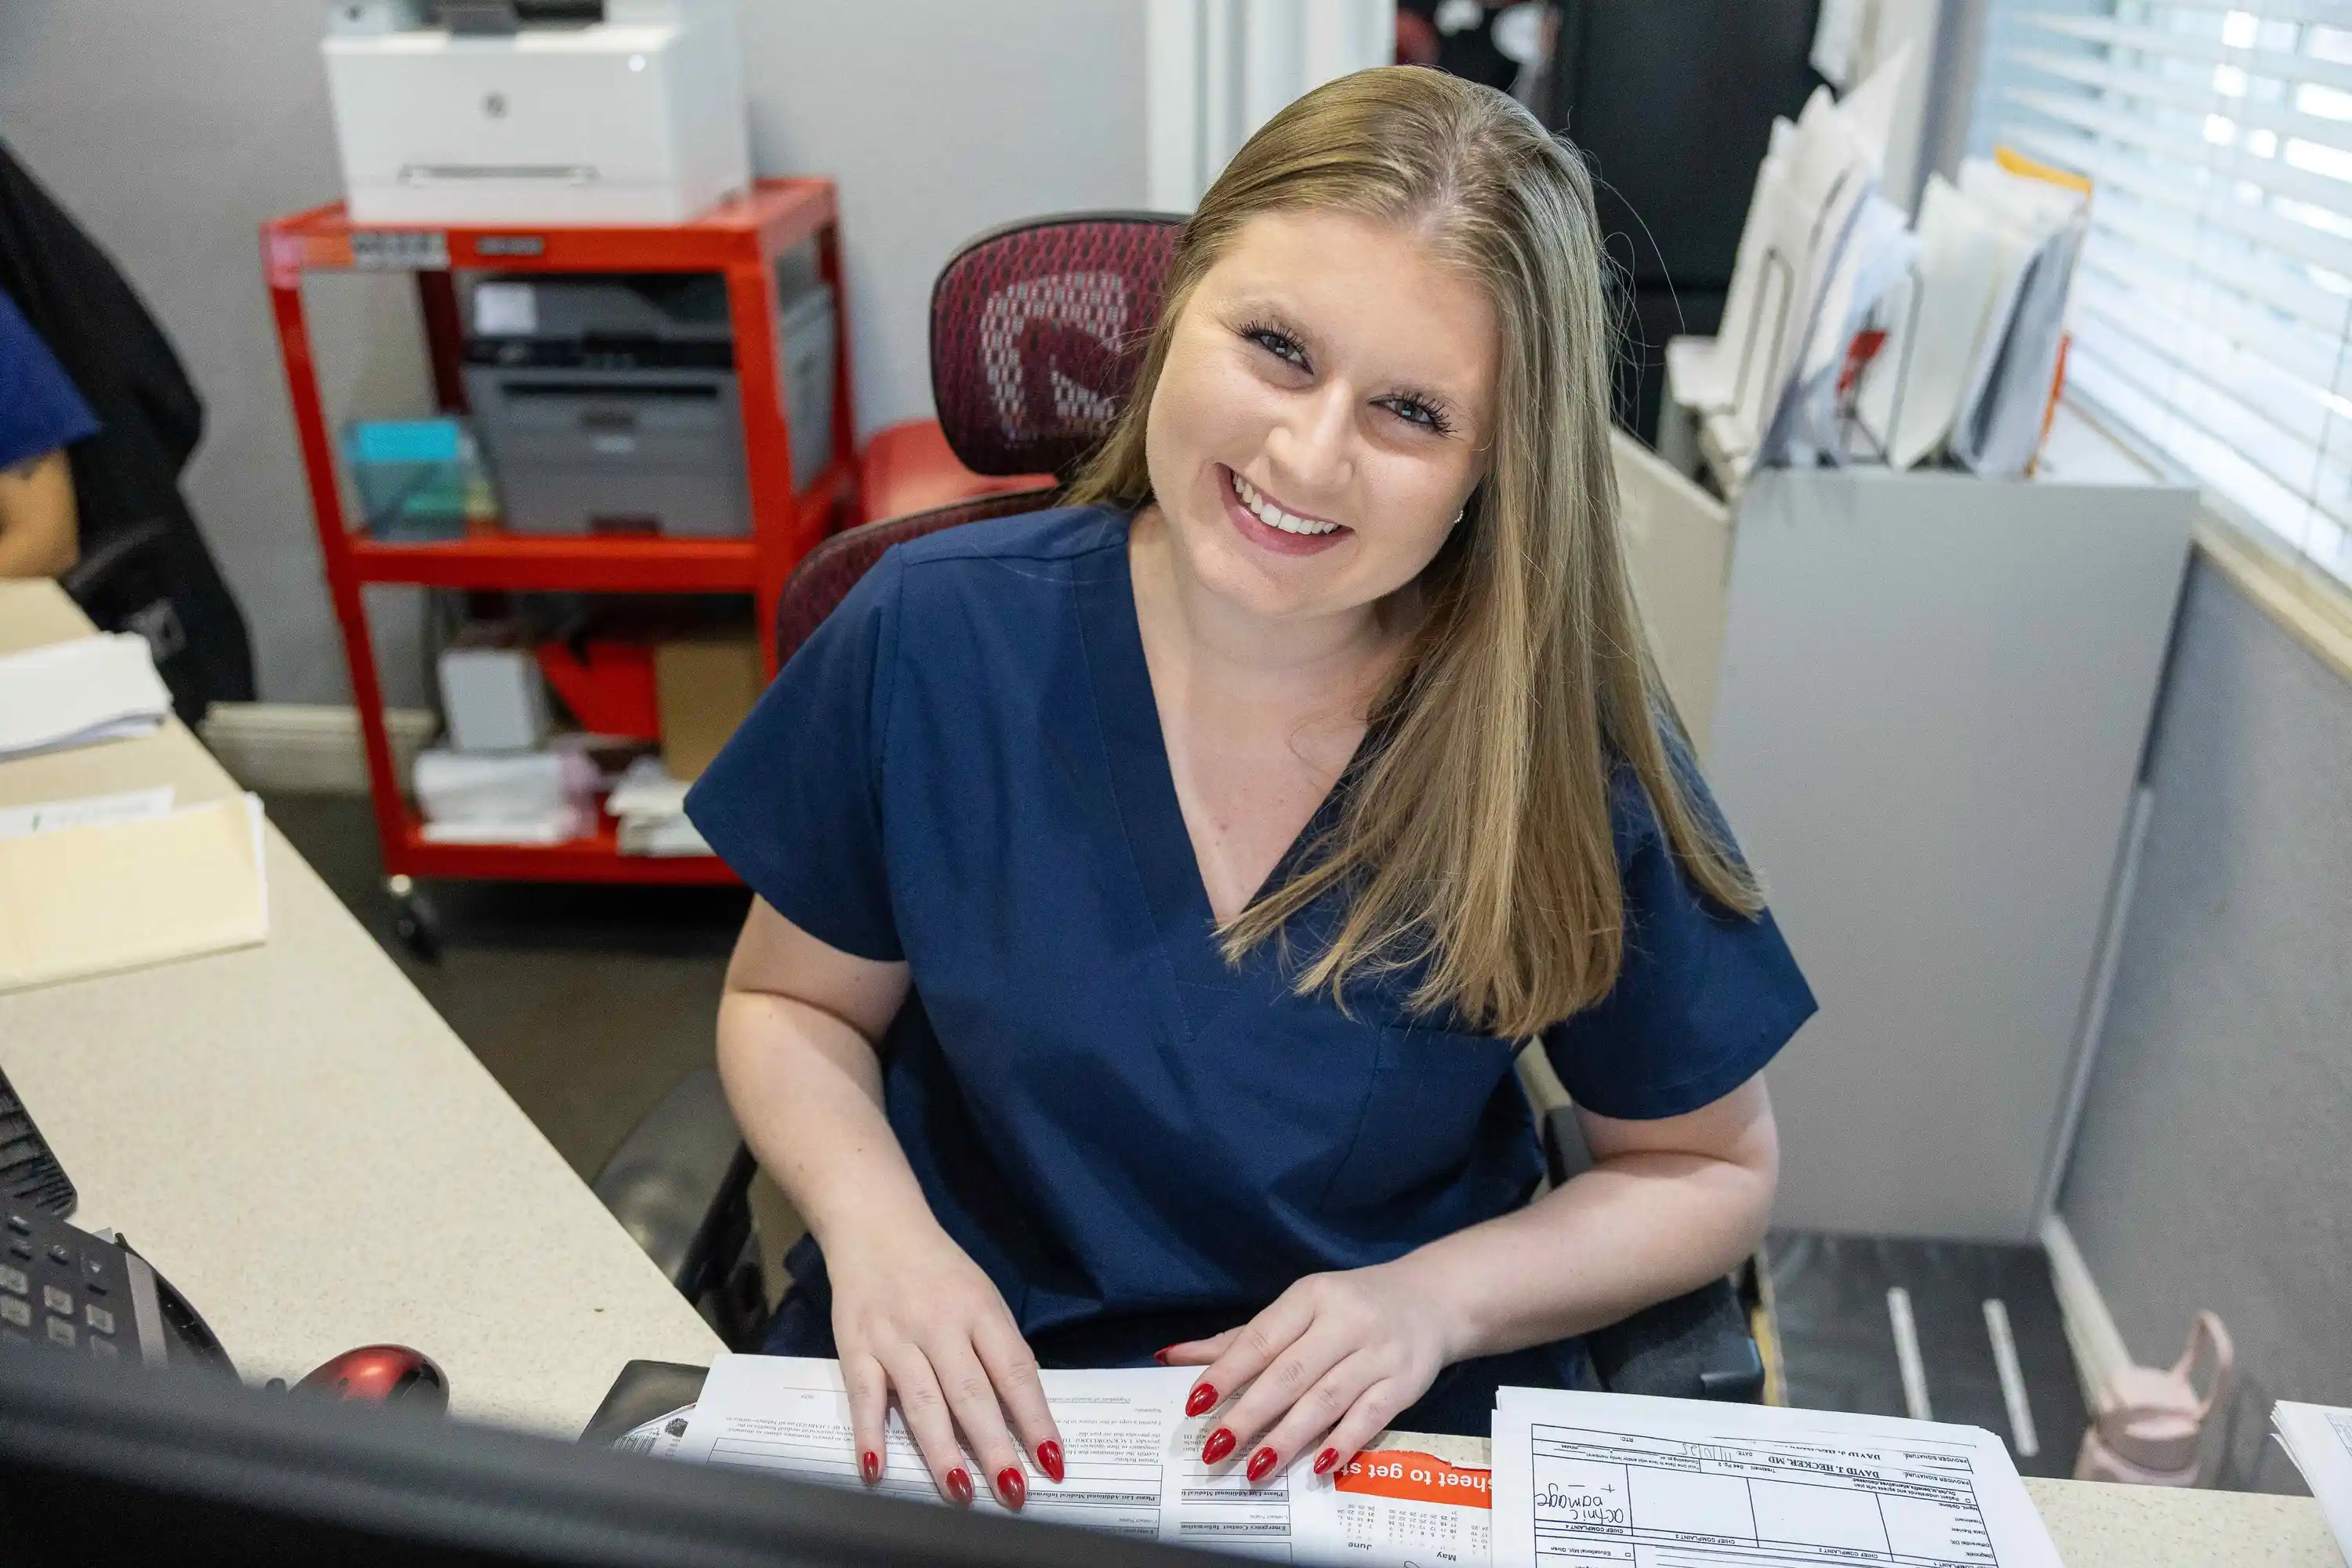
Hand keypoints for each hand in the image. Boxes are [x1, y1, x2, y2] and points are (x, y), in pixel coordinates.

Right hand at [825, 1220, 1063, 1508]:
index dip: (1035, 1418)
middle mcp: (940, 1325)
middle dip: (995, 1447)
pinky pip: (864, 1396)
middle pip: (972, 1393)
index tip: (1053, 1461)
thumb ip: (998, 1349)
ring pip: (923, 1402)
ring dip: (942, 1451)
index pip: (1015, 1372)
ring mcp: (896, 1337)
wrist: (875, 1224)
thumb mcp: (981, 1297)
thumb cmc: (938, 1271)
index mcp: (981, 1311)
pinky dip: (869, 1434)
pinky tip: (876, 1470)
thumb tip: (1023, 1412)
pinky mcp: (856, 1347)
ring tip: (961, 1493)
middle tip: (1013, 1493)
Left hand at [1160, 1262, 1457, 1485]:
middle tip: (1216, 1449)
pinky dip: (1343, 1442)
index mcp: (1312, 1296)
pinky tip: (1318, 1466)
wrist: (1433, 1300)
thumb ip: (1240, 1339)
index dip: (1228, 1372)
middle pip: (1290, 1373)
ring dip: (1289, 1437)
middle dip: (1250, 1414)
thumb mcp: (1300, 1309)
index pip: (1262, 1338)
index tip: (1197, 1403)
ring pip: (1326, 1399)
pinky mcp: (1405, 1382)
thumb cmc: (1351, 1307)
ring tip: (1256, 1467)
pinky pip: (1371, 1416)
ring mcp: (1379, 1352)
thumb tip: (1173, 1356)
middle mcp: (1346, 1320)